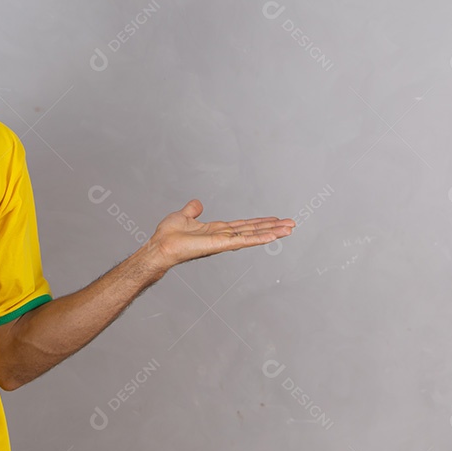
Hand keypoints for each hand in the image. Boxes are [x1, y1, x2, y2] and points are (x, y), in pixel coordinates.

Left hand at [148, 199, 294, 269]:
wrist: (160, 246)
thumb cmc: (168, 235)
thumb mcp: (182, 216)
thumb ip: (192, 210)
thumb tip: (197, 203)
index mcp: (217, 230)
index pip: (243, 225)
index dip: (259, 222)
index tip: (274, 219)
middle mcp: (223, 236)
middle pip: (253, 230)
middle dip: (272, 227)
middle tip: (291, 224)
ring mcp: (223, 241)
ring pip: (252, 235)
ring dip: (272, 232)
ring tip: (289, 229)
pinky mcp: (220, 245)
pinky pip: (243, 241)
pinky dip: (259, 238)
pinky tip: (273, 236)